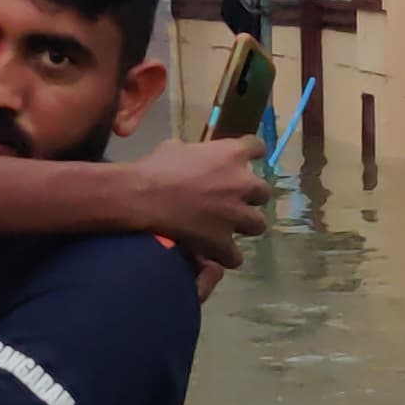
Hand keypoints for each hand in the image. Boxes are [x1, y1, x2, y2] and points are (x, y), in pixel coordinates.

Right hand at [130, 137, 272, 266]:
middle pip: (263, 191)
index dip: (251, 154)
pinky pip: (236, 256)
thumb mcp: (177, 148)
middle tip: (232, 200)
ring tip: (227, 228)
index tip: (244, 159)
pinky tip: (214, 253)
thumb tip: (197, 159)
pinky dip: (226, 255)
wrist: (141, 198)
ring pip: (258, 224)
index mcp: (230, 154)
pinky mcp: (223, 242)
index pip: (257, 147)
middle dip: (250, 196)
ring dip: (244, 225)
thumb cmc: (155, 168)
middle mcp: (241, 184)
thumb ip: (198, 153)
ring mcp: (235, 215)